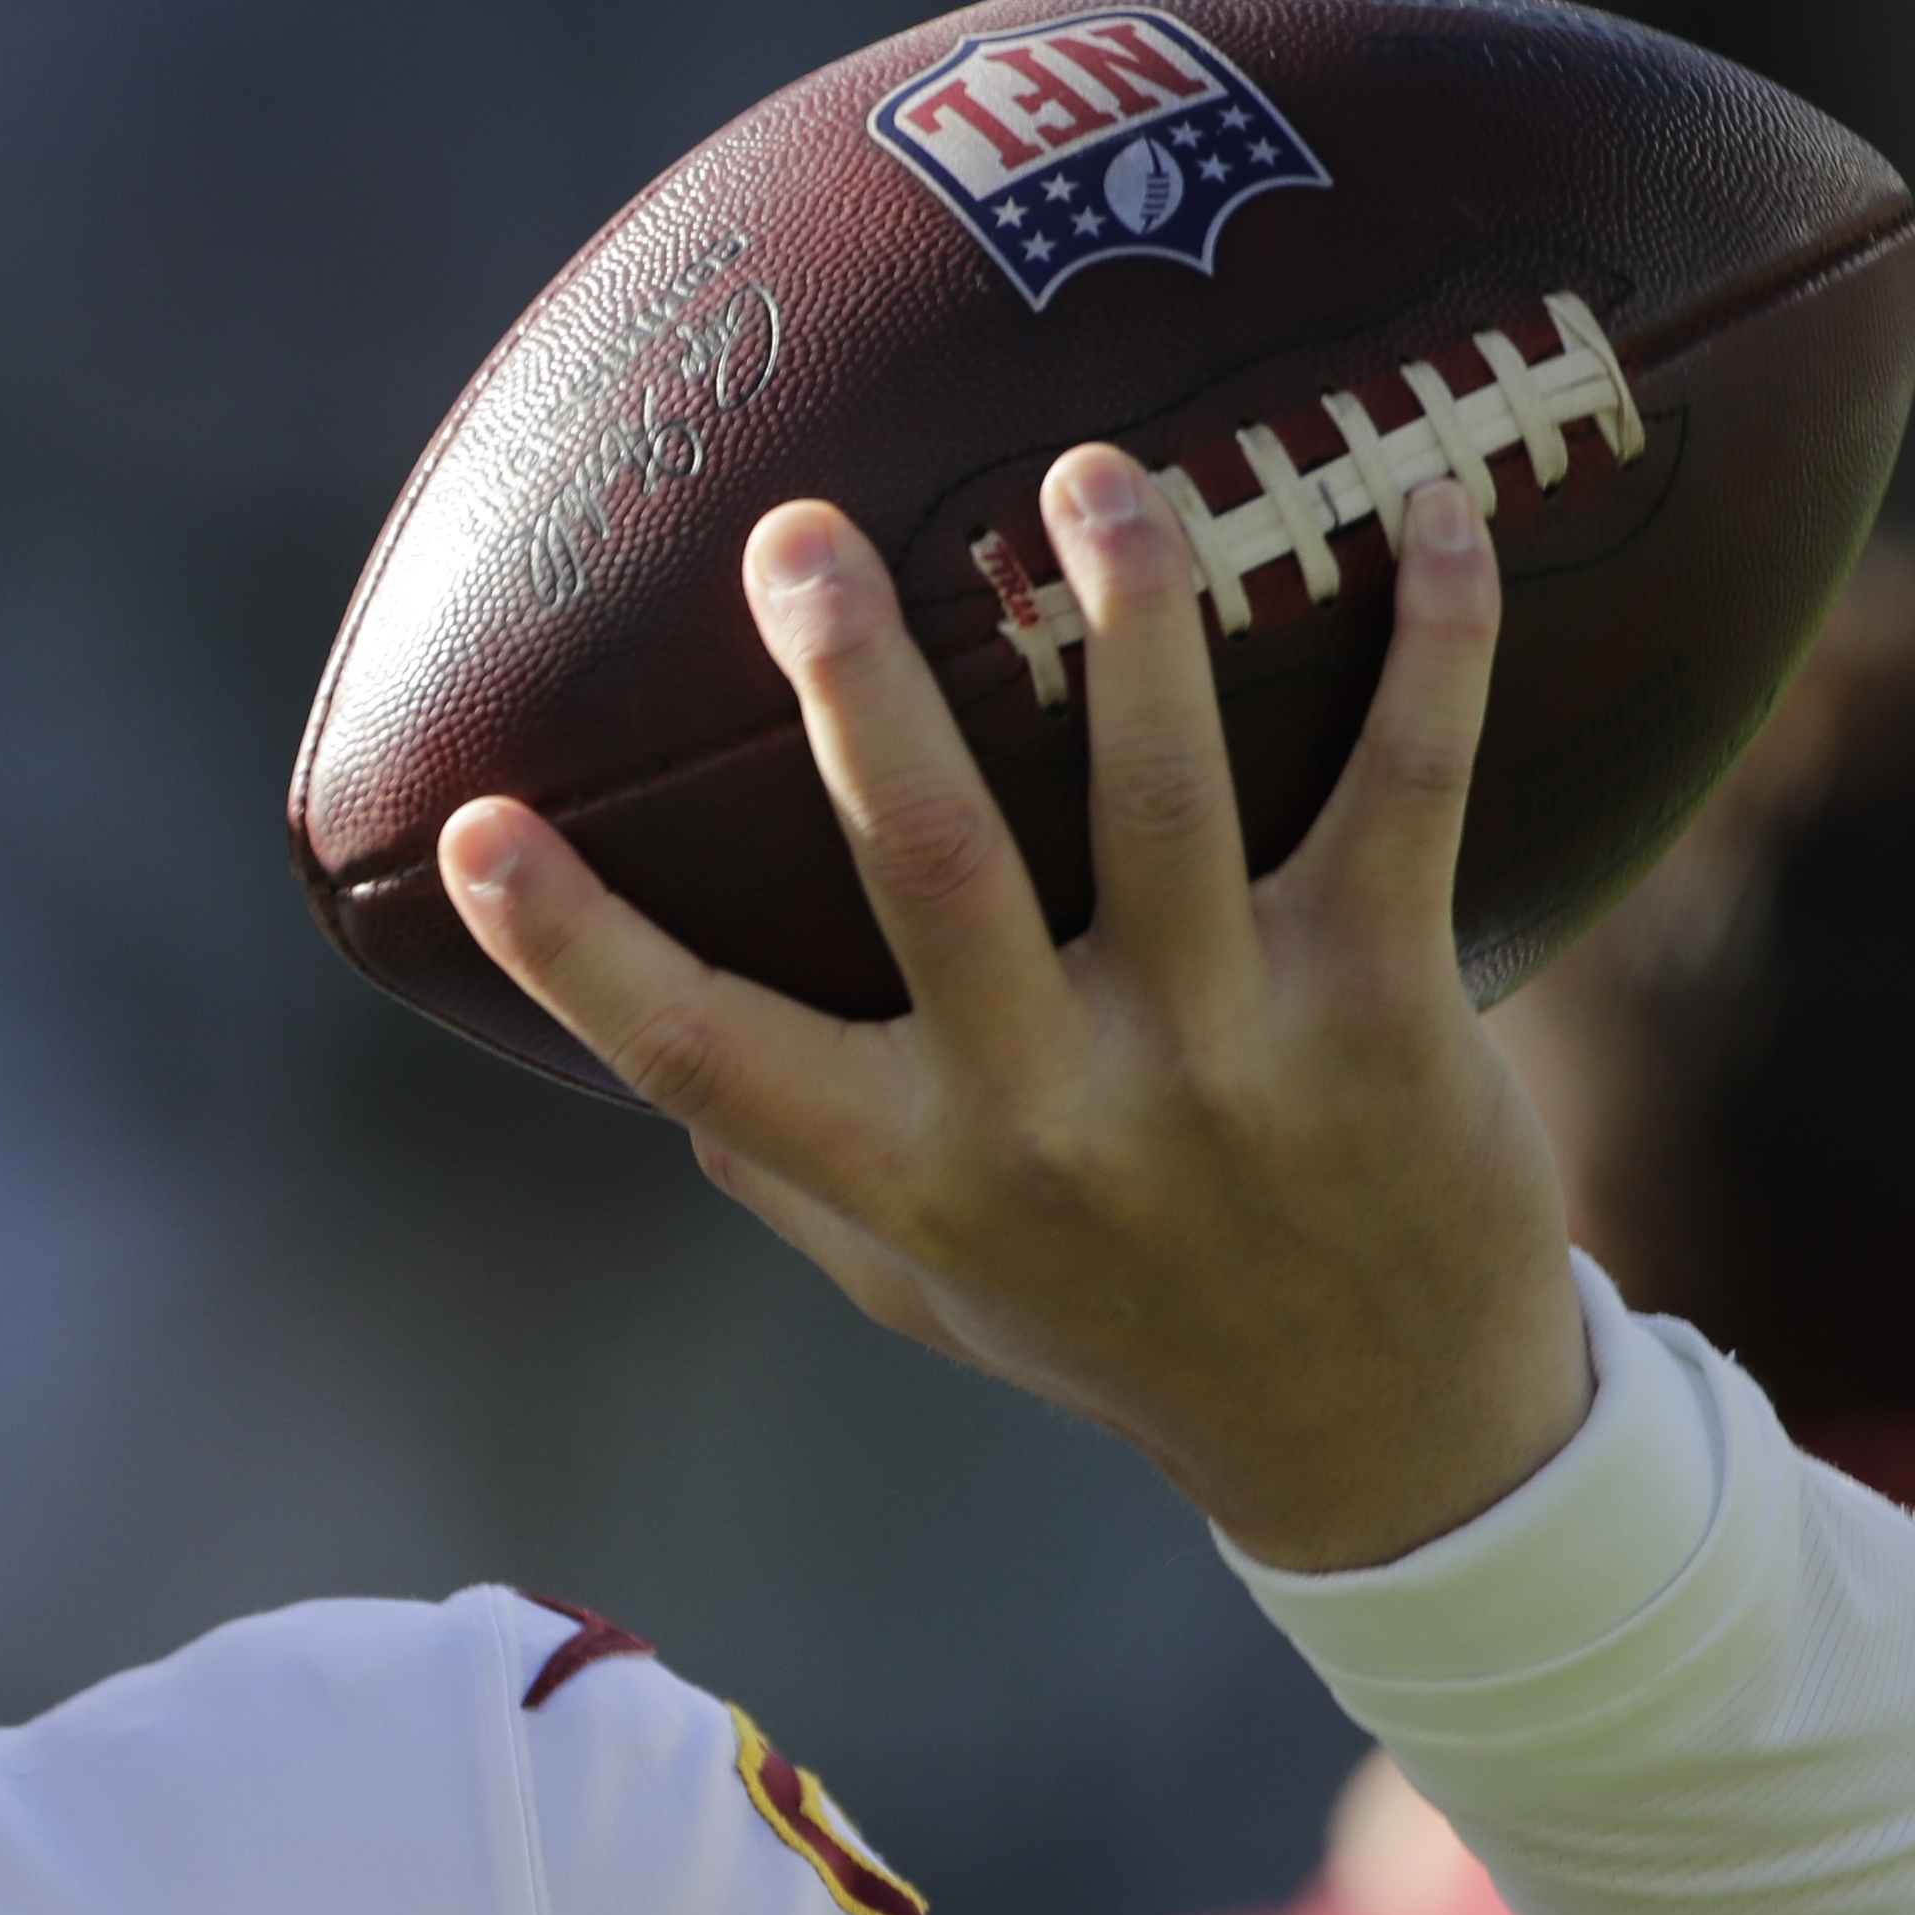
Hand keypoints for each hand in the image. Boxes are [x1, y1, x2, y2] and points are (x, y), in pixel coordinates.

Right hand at [440, 451, 1586, 1572]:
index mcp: (913, 1169)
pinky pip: (1408, 793)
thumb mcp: (925, 1285)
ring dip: (1128, 612)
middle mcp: (1051, 1110)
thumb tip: (650, 1045)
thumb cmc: (1120, 1329)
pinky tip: (1441, 506)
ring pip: (1162, 795)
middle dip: (857, 684)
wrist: (1391, 1442)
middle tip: (795, 534)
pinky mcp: (1388, 1008)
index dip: (577, 948)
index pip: (703, 1056)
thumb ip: (794, 1172)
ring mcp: (1225, 1054)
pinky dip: (1436, 642)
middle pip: (930, 864)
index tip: (474, 829)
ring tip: (1090, 472)